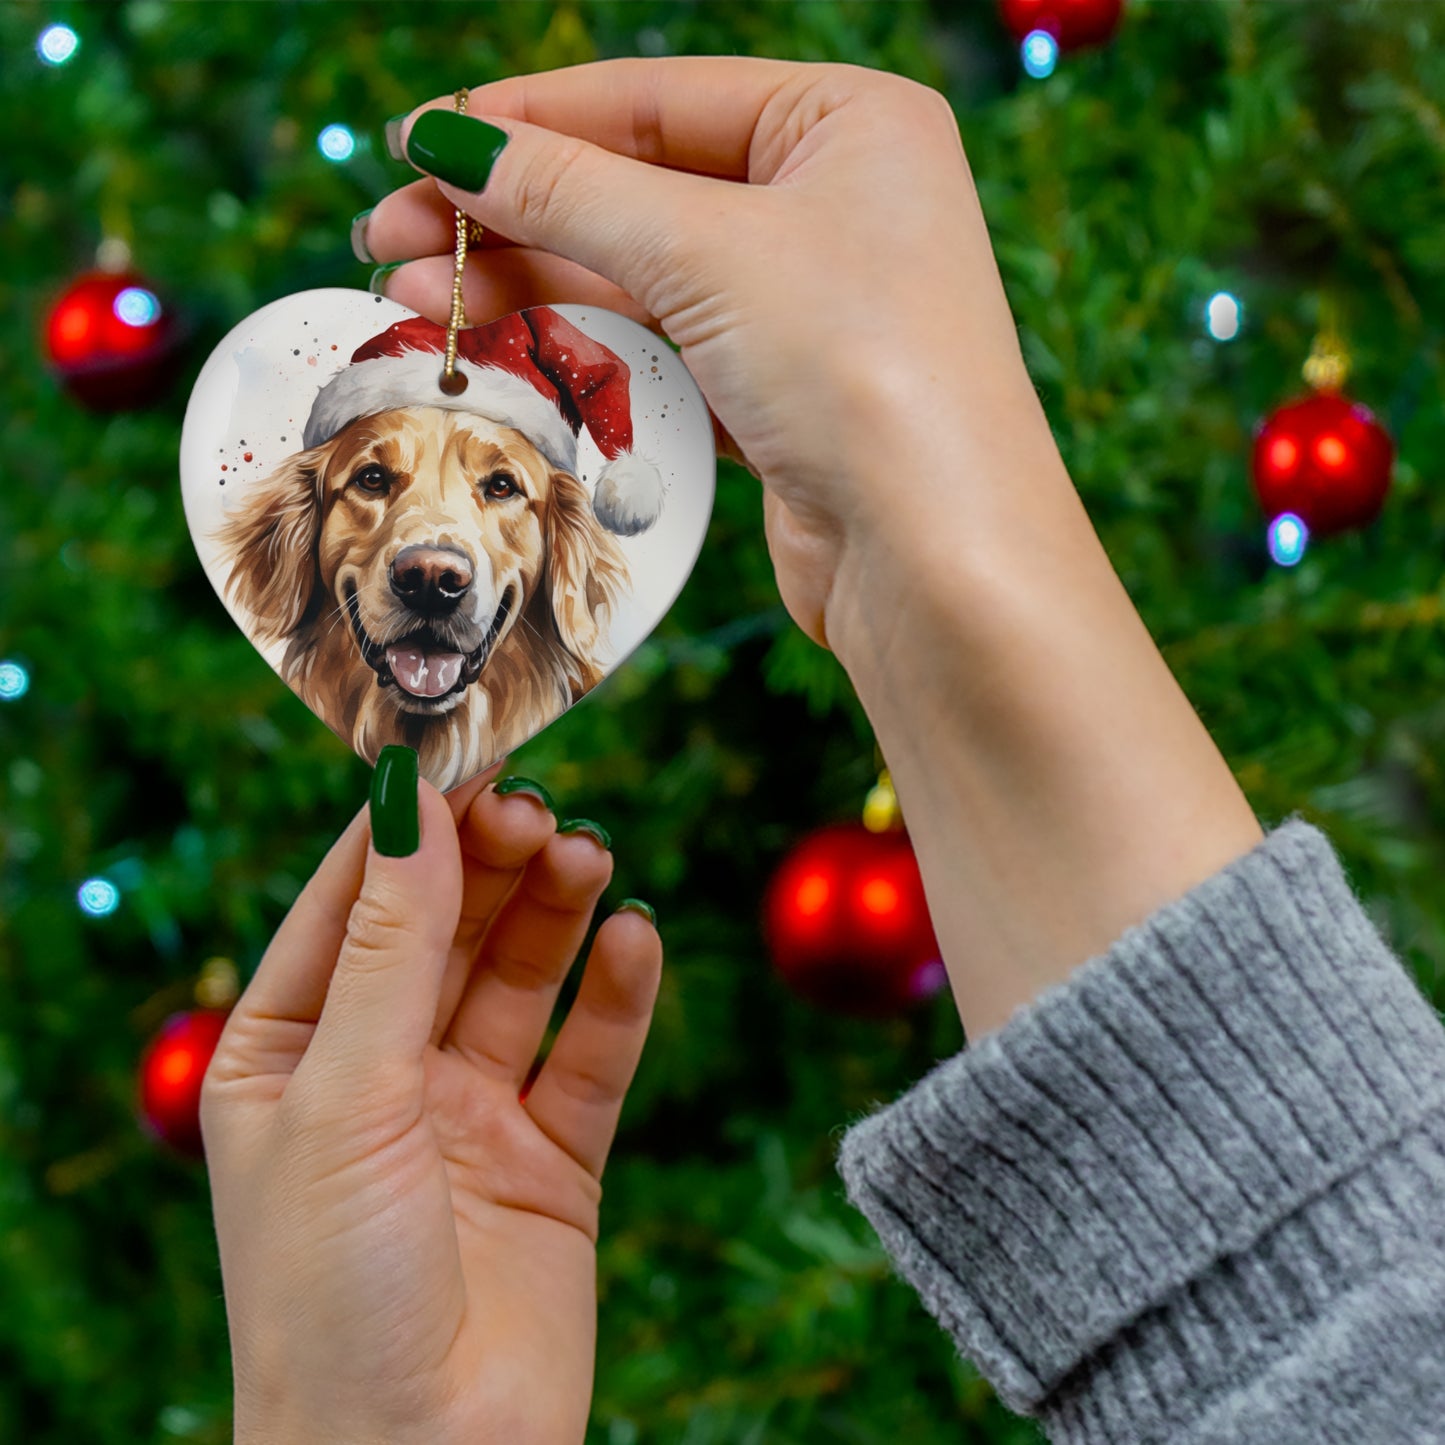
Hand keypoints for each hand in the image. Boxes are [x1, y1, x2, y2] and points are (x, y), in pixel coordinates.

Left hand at [201, 767, 660, 1444]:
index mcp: (288, 1053)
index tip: (464, 753)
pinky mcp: (552, 1160)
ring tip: (590, 858)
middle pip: (446, 929)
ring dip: (556, 912)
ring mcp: (469, 1114)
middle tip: (541, 809)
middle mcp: (380, 1074)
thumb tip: (407, 800)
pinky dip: (617, 994)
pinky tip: (635, 939)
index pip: (350, 904)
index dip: (407, 828)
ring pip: (522, 978)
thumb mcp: (344, 1095)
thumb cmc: (330, 1294)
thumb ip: (390, 945)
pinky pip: (590, 1056)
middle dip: (491, 863)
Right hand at [362, 60, 1261, 1039]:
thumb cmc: (864, 371)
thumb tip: (450, 143)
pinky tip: (498, 347)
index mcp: (848, 124)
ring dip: (529, 286)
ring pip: (640, 277)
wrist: (937, 558)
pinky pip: (662, 350)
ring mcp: (808, 306)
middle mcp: (834, 205)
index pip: (655, 98)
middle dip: (510, 215)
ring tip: (416, 300)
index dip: (527, 121)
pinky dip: (583, 349)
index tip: (419, 145)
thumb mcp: (707, 251)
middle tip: (391, 238)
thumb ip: (571, 191)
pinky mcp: (782, 394)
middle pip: (637, 189)